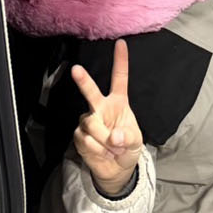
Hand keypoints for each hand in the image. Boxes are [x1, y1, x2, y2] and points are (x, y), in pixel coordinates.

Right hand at [71, 39, 143, 194]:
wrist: (116, 169)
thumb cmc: (127, 148)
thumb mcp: (136, 142)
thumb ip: (128, 137)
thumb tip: (115, 136)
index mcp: (118, 102)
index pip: (119, 78)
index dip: (120, 61)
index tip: (120, 43)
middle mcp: (101, 107)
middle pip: (91, 92)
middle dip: (83, 80)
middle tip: (76, 69)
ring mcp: (88, 120)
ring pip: (91, 124)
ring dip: (104, 140)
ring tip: (113, 149)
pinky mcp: (78, 135)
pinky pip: (86, 140)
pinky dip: (98, 150)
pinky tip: (103, 153)